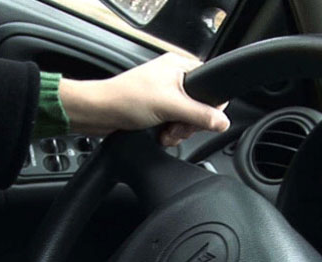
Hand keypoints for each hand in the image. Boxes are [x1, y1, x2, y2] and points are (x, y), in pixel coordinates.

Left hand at [59, 53, 229, 145]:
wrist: (99, 113)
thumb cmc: (126, 99)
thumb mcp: (170, 106)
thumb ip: (200, 114)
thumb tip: (223, 121)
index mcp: (179, 65)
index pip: (210, 84)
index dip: (209, 105)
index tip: (199, 119)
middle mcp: (173, 78)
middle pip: (200, 105)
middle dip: (189, 123)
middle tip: (176, 127)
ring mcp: (164, 95)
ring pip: (187, 118)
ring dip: (178, 131)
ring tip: (165, 133)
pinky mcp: (156, 109)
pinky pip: (174, 124)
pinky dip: (169, 133)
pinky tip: (160, 136)